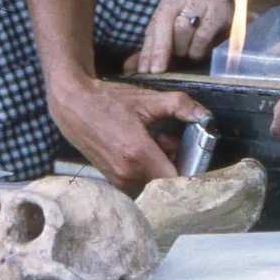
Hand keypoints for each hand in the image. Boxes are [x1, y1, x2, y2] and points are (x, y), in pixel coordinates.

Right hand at [50, 75, 212, 190]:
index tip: (197, 158)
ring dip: (160, 162)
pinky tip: (141, 146)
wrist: (74, 106)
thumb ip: (179, 105)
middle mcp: (128, 173)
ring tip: (154, 138)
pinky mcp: (113, 180)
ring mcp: (119, 179)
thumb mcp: (146, 99)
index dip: (190, 170)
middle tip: (171, 138)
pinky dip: (146, 166)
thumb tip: (205, 114)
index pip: (176, 179)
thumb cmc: (108, 101)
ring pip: (153, 179)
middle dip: (175, 160)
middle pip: (166, 178)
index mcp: (139, 154)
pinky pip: (140, 179)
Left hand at [125, 0, 233, 74]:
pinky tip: (200, 51)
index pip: (154, 23)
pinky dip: (198, 49)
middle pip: (164, 20)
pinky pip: (202, 34)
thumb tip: (128, 68)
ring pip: (183, 27)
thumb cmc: (200, 25)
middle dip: (160, 49)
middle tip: (159, 70)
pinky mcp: (221, 7)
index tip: (144, 70)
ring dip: (183, 48)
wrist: (236, 13)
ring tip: (188, 53)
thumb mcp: (175, 34)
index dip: (148, 48)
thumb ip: (153, 49)